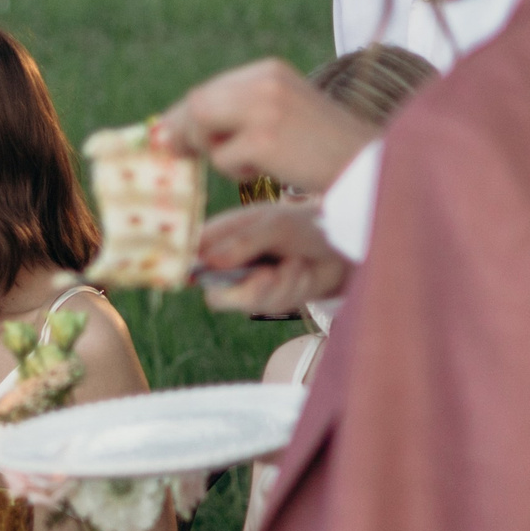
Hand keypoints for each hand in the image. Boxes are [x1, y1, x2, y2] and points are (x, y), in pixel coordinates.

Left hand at [158, 57, 374, 193]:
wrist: (370, 166)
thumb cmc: (325, 150)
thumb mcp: (282, 117)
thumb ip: (237, 115)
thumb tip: (169, 132)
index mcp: (270, 71)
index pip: (211, 90)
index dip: (185, 116)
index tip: (171, 137)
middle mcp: (265, 81)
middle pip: (198, 103)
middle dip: (183, 131)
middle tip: (177, 154)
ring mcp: (265, 107)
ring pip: (203, 125)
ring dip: (214, 151)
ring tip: (250, 162)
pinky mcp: (265, 138)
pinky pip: (223, 157)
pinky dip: (236, 170)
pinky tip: (268, 170)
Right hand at [196, 203, 350, 316]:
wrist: (340, 245)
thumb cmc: (304, 225)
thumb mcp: (274, 227)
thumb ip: (241, 244)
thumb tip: (208, 262)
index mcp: (223, 236)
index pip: (192, 256)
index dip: (189, 269)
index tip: (200, 276)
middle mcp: (231, 262)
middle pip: (216, 294)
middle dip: (247, 289)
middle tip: (269, 276)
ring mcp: (250, 283)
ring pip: (249, 302)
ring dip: (279, 284)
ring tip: (296, 263)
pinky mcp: (271, 298)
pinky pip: (273, 304)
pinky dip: (293, 287)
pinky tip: (303, 271)